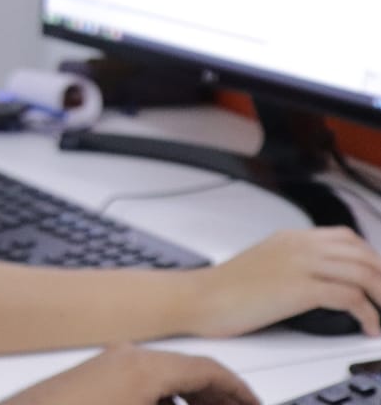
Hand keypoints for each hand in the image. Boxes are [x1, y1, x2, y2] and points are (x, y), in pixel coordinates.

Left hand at [0, 344, 256, 404]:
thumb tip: (218, 400)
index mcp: (143, 366)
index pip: (208, 369)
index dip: (238, 391)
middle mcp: (122, 356)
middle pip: (184, 371)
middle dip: (213, 397)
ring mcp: (100, 366)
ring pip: (159, 379)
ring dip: (185, 400)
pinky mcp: (84, 381)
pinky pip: (135, 386)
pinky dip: (158, 400)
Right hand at [188, 227, 380, 337]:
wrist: (201, 297)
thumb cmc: (225, 287)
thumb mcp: (263, 262)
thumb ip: (291, 261)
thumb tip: (318, 277)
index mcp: (290, 237)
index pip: (346, 238)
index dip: (370, 258)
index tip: (377, 279)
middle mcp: (299, 246)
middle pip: (362, 253)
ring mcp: (300, 265)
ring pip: (363, 272)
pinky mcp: (299, 289)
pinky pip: (350, 297)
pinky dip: (368, 314)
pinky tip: (368, 326)